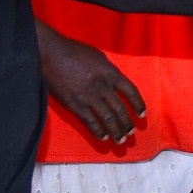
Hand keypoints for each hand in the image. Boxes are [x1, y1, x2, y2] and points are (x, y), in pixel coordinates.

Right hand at [36, 24, 144, 143]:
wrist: (51, 54)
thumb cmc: (75, 51)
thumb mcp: (99, 57)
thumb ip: (109, 72)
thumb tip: (115, 83)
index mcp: (111, 73)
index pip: (131, 92)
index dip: (138, 105)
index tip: (142, 115)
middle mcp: (103, 86)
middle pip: (120, 109)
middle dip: (127, 123)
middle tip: (131, 134)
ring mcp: (88, 97)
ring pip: (107, 118)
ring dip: (115, 131)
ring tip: (121, 140)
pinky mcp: (74, 105)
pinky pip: (90, 121)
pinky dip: (98, 131)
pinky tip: (103, 137)